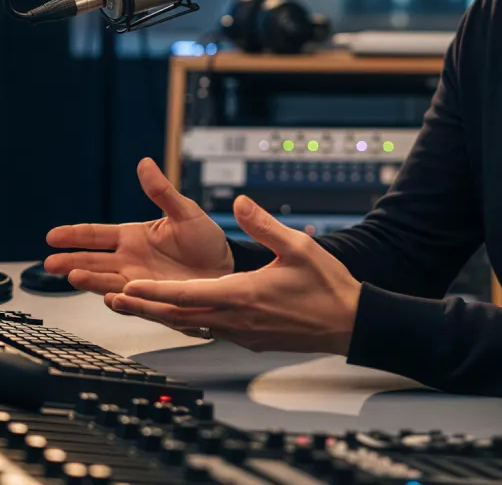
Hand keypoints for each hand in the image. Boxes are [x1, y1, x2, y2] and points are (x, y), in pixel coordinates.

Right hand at [44, 158, 233, 294]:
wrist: (226, 267)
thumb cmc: (205, 239)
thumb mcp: (185, 212)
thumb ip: (162, 192)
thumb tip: (145, 163)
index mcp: (134, 237)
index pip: (97, 235)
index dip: (75, 235)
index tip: (53, 235)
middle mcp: (130, 260)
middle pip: (94, 261)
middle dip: (72, 262)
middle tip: (51, 263)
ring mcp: (139, 281)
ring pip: (107, 281)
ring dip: (90, 280)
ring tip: (73, 276)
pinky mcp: (152, 298)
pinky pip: (132, 301)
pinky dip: (121, 301)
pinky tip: (110, 298)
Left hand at [107, 194, 360, 355]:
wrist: (348, 323)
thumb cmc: (326, 286)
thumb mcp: (298, 247)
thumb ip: (263, 224)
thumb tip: (239, 202)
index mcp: (244, 295)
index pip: (188, 294)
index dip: (155, 291)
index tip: (128, 286)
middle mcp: (237, 319)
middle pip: (179, 315)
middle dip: (144, 306)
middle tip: (113, 299)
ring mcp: (242, 334)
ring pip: (192, 324)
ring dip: (162, 313)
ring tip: (137, 303)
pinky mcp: (251, 339)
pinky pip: (210, 329)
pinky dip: (187, 320)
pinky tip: (181, 312)